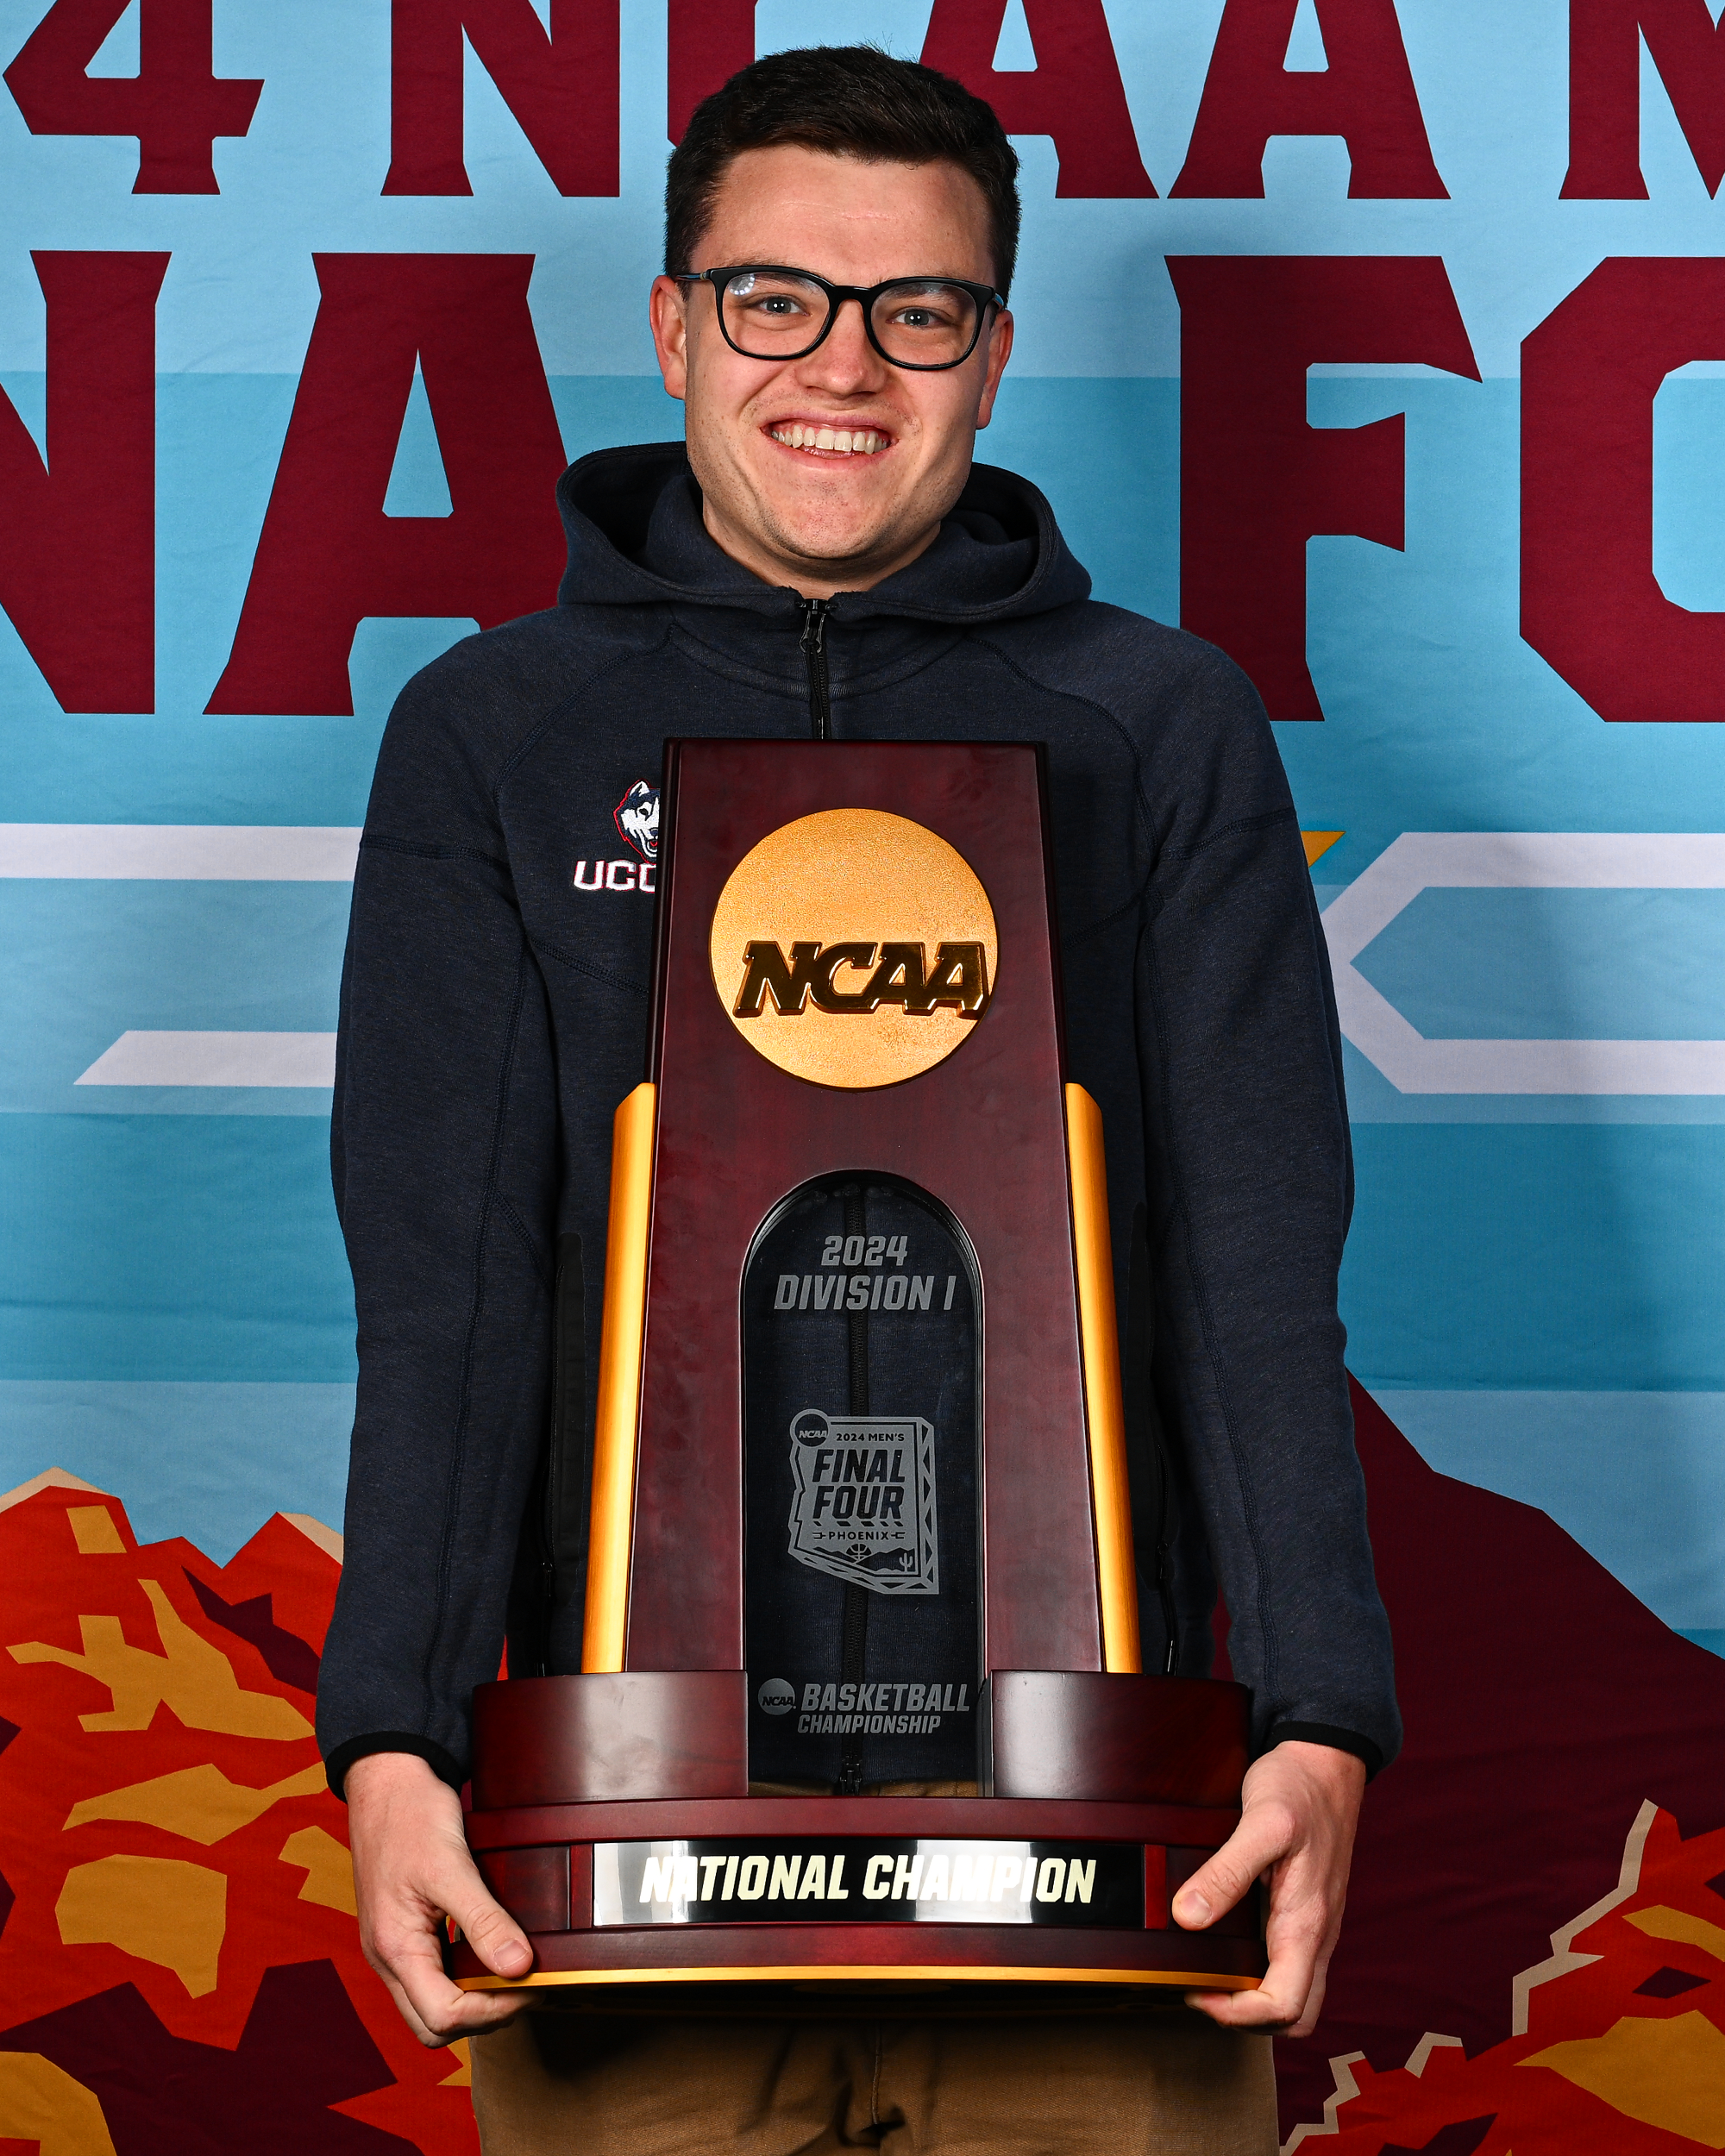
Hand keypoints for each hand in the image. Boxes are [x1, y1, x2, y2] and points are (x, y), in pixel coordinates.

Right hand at [345, 1750, 532, 2044]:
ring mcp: (393, 1945)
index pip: (441, 2016)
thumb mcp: (450, 1865)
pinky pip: (432, 1972)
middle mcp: (387, 1957)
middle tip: (527, 1986)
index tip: (532, 1985)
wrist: (385, 1779)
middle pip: (433, 2023)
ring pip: (431, 2001)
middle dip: (483, 2015)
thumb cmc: (409, 1815)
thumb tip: (518, 1968)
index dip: (492, 2011)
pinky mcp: (402, 1930)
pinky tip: (491, 1949)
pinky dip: (463, 1973)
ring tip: (516, 1970)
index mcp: (394, 1947)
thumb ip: (483, 1920)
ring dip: (474, 1997)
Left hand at [1172, 1739, 1366, 2035]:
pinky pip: (1287, 1958)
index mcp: (1308, 1923)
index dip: (1239, 2015)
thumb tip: (1189, 1918)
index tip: (1197, 1991)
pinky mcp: (1303, 1907)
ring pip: (1292, 1988)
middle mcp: (1315, 1933)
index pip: (1286, 2008)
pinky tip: (1224, 1940)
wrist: (1326, 1759)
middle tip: (1200, 1989)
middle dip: (1247, 2018)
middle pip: (1294, 2014)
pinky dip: (1257, 1966)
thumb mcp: (1262, 1823)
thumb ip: (1227, 1871)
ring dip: (1251, 1994)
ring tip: (1205, 1969)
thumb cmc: (1299, 1787)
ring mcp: (1312, 1922)